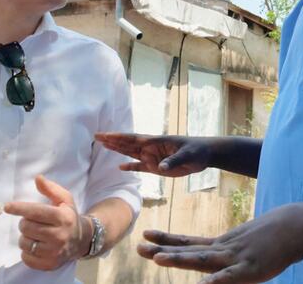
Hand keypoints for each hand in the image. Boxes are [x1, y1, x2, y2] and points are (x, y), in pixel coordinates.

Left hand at [5, 175, 87, 270]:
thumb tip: (38, 178)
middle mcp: (59, 235)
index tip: (7, 207)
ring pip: (24, 242)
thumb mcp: (65, 200)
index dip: (20, 208)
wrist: (82, 240)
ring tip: (35, 234)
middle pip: (26, 227)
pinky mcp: (49, 264)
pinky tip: (36, 246)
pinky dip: (27, 251)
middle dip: (25, 222)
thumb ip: (51, 189)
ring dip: (25, 237)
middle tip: (33, 222)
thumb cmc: (69, 217)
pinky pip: (26, 257)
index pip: (36, 212)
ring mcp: (54, 252)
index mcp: (63, 218)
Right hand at [96, 133, 213, 176]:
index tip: (104, 135)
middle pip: (128, 144)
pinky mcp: (157, 168)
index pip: (133, 139)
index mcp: (156, 142)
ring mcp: (153, 158)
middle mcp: (151, 149)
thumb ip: (173, 161)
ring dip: (118, 150)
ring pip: (131, 153)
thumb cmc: (197, 151)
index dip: (118, 137)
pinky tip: (120, 168)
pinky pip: (140, 167)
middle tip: (97, 137)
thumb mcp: (187, 155)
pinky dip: (131, 167)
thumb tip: (161, 167)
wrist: (205, 155)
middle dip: (112, 141)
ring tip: (103, 146)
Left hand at [138, 206, 302, 283]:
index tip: (146, 234)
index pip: (188, 242)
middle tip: (139, 246)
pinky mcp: (250, 270)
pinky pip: (230, 277)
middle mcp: (223, 250)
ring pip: (203, 260)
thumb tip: (216, 261)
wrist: (295, 227)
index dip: (166, 240)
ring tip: (159, 258)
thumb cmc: (271, 236)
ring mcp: (235, 259)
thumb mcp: (244, 242)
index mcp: (221, 245)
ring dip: (180, 259)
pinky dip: (217, 281)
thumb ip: (229, 251)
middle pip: (188, 251)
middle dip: (163, 250)